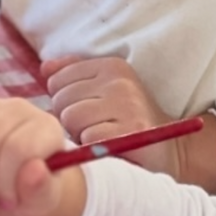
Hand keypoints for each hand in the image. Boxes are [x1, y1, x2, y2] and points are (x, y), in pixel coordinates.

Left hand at [42, 55, 177, 171]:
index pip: (57, 80)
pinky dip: (93, 146)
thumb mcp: (104, 90)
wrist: (171, 149)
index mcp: (111, 66)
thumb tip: (44, 68)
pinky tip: (109, 146)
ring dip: (80, 134)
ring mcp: (126, 104)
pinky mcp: (131, 130)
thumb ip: (74, 75)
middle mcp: (119, 81)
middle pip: (61, 100)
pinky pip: (88, 138)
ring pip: (71, 118)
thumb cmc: (130, 120)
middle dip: (70, 119)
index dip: (63, 101)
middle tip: (94, 126)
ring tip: (101, 135)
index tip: (85, 110)